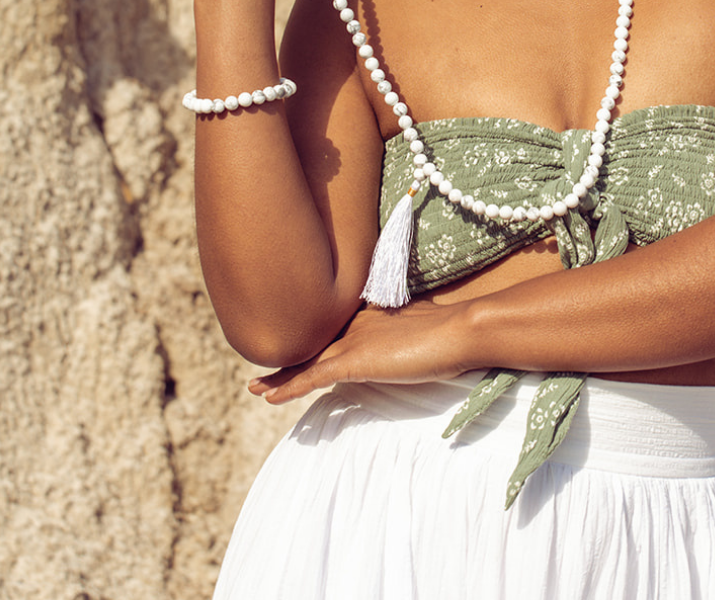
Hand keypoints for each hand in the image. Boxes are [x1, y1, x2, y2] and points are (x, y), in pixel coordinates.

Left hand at [247, 299, 476, 404]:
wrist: (459, 330)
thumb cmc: (450, 332)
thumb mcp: (424, 332)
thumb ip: (407, 336)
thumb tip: (408, 343)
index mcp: (372, 317)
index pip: (336, 332)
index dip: (315, 342)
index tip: (300, 347)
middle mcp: (357, 326)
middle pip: (315, 345)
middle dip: (291, 358)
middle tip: (264, 373)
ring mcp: (353, 342)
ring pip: (307, 362)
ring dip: (281, 376)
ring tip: (256, 387)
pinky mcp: (354, 361)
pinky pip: (312, 377)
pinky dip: (289, 387)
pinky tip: (269, 397)